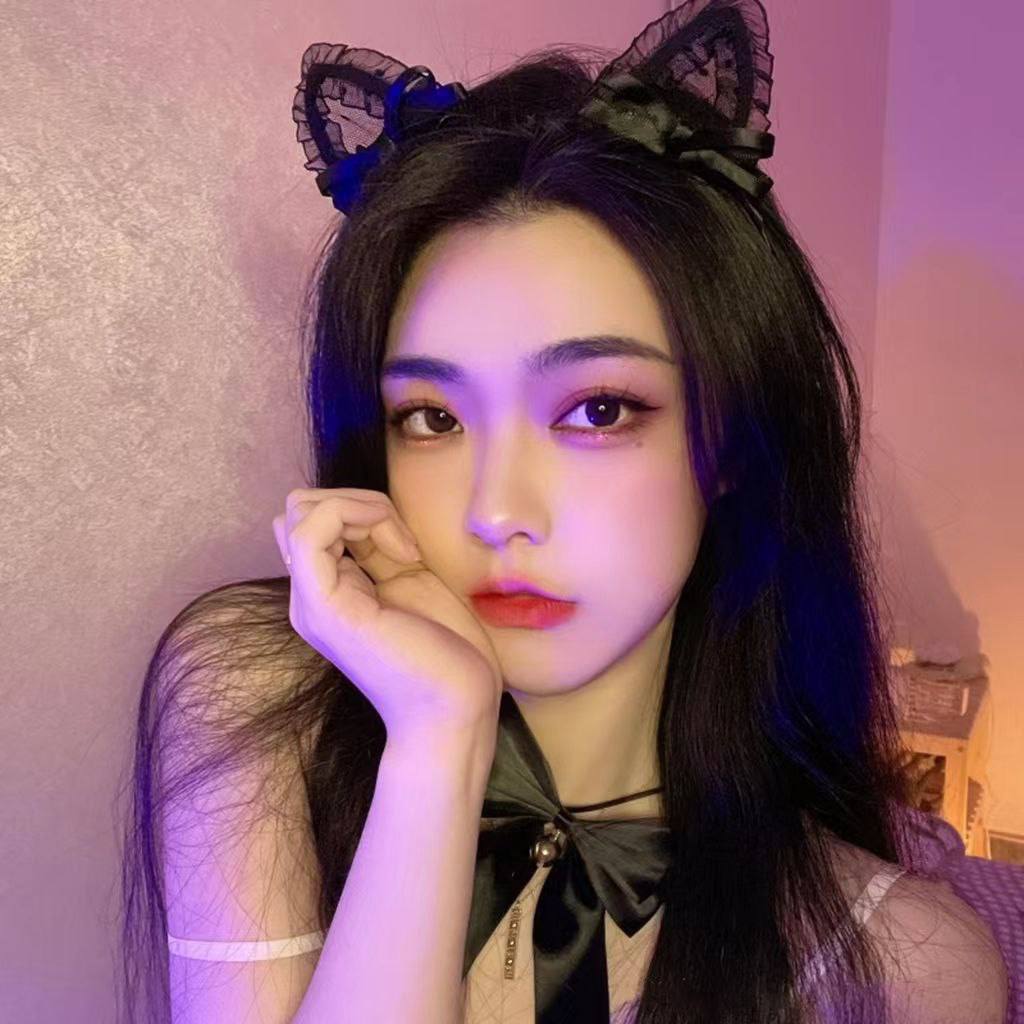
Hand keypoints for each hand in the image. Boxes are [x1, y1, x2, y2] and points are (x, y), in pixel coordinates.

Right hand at [272, 488, 502, 745]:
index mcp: (329, 592)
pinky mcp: (326, 607)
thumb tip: (365, 514)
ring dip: (362, 508)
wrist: (457, 709)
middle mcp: (310, 597)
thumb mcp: (408, 582)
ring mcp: (312, 603)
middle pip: (298, 509)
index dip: (360, 511)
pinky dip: (356, 516)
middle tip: (402, 542)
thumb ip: (378, 551)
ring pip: (301, 511)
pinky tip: (402, 553)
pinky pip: (309, 530)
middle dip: (356, 503)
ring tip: (404, 549)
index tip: (407, 543)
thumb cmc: (445, 654)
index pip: (313, 519)